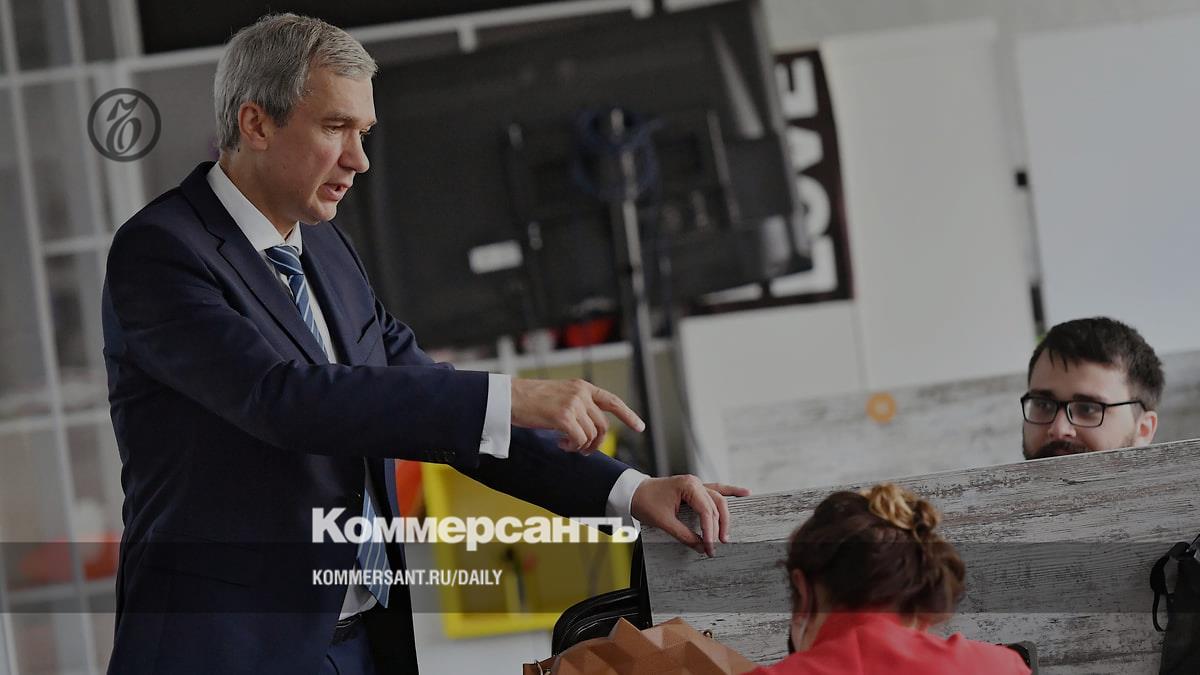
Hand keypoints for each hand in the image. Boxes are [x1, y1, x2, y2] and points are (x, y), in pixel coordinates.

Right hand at [511, 378, 644, 451]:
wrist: (510, 397)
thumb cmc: (531, 400)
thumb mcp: (560, 396)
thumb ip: (578, 406)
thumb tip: (591, 429)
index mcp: (581, 386)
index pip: (612, 401)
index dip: (628, 415)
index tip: (640, 427)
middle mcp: (580, 393)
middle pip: (603, 425)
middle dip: (597, 442)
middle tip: (584, 451)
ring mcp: (573, 404)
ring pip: (591, 435)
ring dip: (581, 446)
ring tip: (566, 445)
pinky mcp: (563, 416)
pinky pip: (579, 439)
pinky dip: (572, 447)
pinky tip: (561, 444)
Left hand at [630, 476, 749, 556]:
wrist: (632, 491)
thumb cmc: (645, 502)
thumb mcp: (664, 522)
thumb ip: (684, 535)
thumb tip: (700, 547)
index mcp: (688, 486)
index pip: (707, 511)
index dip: (710, 531)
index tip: (709, 547)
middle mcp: (695, 483)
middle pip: (716, 505)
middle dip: (718, 527)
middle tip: (717, 545)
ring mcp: (695, 485)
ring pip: (718, 500)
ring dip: (724, 517)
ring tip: (728, 534)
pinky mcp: (694, 489)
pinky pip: (715, 490)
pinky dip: (729, 492)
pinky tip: (744, 493)